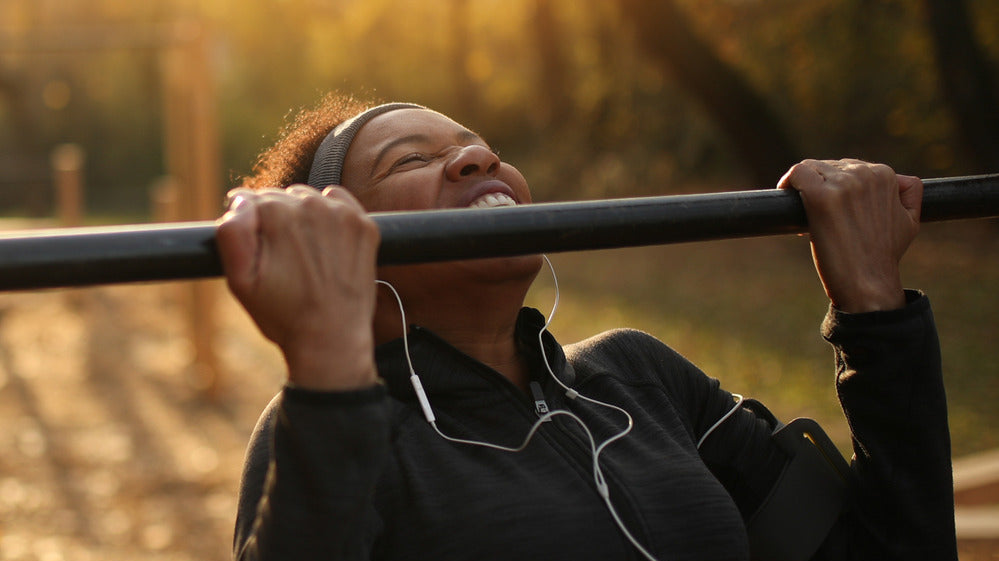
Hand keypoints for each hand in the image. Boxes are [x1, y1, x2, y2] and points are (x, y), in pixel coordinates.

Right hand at [216, 185, 380, 389]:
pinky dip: (331, 216)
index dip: (249, 226)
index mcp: (276, 213)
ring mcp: (342, 214)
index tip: (258, 252)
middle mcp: (311, 205)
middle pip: (281, 198)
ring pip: (310, 200)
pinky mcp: (364, 225)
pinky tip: (326, 245)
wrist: (331, 338)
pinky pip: (339, 203)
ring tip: (304, 255)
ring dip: (303, 217)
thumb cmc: (282, 313)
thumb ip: (233, 234)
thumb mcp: (241, 280)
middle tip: (282, 259)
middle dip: (275, 221)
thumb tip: (240, 200)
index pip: (251, 201)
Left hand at [778, 159, 921, 312]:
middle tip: (820, 218)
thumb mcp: (910, 220)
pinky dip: (788, 182)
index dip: (837, 188)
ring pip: (812, 169)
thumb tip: (896, 179)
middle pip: (829, 166)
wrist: (869, 283)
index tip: (834, 212)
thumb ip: (907, 194)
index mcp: (886, 175)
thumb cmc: (883, 256)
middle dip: (821, 188)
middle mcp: (865, 174)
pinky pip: (798, 173)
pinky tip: (786, 196)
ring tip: (808, 216)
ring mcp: (843, 184)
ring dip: (805, 189)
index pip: (849, 167)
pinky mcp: (821, 196)